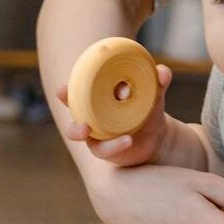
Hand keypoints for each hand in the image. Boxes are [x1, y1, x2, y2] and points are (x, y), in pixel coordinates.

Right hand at [56, 69, 173, 166]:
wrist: (156, 136)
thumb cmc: (148, 108)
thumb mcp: (154, 93)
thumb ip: (158, 81)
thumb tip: (162, 72)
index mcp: (98, 97)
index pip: (78, 90)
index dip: (66, 90)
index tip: (61, 88)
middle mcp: (90, 115)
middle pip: (73, 109)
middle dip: (67, 104)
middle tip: (66, 101)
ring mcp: (94, 134)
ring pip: (78, 132)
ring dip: (78, 130)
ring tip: (86, 128)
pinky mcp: (105, 151)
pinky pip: (105, 149)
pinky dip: (115, 144)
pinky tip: (127, 140)